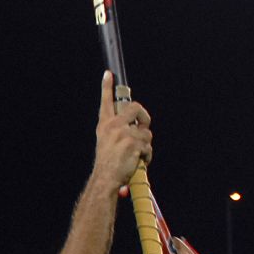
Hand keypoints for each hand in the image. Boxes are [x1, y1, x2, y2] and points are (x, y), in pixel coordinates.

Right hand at [91, 70, 153, 191]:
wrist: (105, 179)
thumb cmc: (107, 164)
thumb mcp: (107, 143)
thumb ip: (119, 131)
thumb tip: (139, 126)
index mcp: (104, 125)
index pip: (106, 103)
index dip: (107, 87)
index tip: (108, 74)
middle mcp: (113, 126)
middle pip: (135, 108)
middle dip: (144, 117)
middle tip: (143, 127)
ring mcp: (123, 133)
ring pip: (146, 132)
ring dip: (145, 144)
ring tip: (135, 155)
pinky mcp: (133, 142)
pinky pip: (148, 146)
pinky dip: (147, 156)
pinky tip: (137, 162)